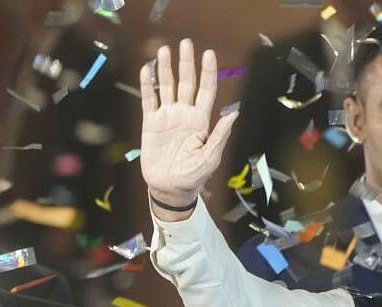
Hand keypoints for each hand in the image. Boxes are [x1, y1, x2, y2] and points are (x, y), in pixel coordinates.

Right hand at [140, 39, 237, 213]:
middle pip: (186, 83)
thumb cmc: (193, 176)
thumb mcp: (210, 157)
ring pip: (167, 87)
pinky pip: (149, 99)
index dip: (207, 73)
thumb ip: (220, 135)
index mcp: (201, 121)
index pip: (206, 91)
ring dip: (166, 68)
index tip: (208, 54)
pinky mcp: (151, 123)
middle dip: (186, 63)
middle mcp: (184, 114)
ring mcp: (167, 117)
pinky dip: (148, 84)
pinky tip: (148, 69)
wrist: (169, 188)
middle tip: (186, 43)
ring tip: (164, 49)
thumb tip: (233, 114)